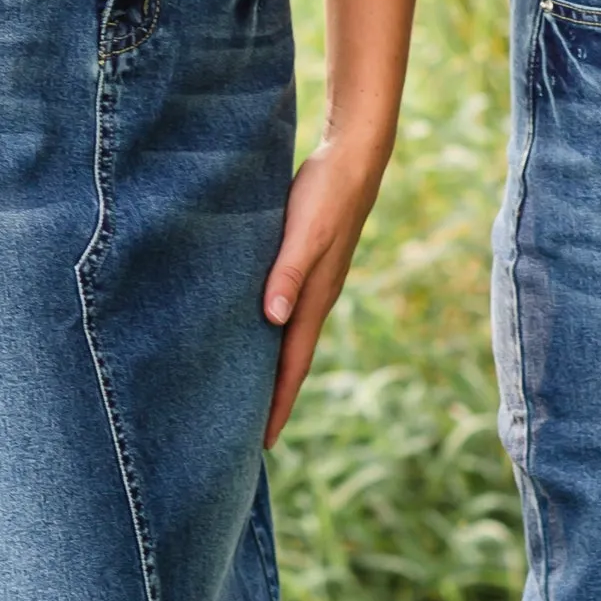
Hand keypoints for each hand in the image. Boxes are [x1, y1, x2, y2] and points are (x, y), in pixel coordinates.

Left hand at [260, 133, 389, 445]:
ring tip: (248, 393)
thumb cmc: (326, 192)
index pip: (292, 364)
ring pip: (288, 337)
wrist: (354, 157)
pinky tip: (254, 331)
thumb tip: (273, 320)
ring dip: (271, 367)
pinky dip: (270, 332)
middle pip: (290, 360)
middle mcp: (315, 297)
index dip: (277, 403)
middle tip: (246, 434)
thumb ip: (288, 272)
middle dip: (273, 397)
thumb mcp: (305, 231)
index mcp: (315, 298)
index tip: (262, 442)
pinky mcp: (307, 262)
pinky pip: (286, 310)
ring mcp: (314, 281)